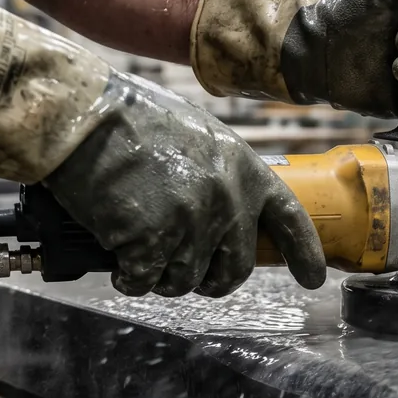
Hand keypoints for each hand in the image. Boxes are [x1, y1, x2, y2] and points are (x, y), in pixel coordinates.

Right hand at [45, 72, 325, 296]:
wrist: (85, 116)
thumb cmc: (134, 119)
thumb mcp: (200, 135)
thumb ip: (222, 173)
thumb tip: (227, 210)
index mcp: (246, 171)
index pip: (289, 220)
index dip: (304, 254)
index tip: (312, 279)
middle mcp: (228, 201)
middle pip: (234, 269)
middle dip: (211, 280)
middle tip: (189, 275)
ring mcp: (191, 223)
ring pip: (185, 280)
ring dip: (162, 276)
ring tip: (139, 251)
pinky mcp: (151, 241)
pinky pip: (144, 281)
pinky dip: (128, 277)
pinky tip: (118, 259)